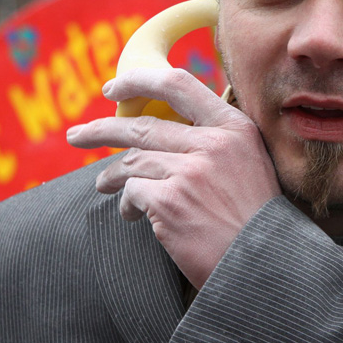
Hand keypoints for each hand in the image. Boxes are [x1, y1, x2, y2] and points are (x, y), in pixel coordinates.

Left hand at [67, 68, 280, 288]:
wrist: (264, 261)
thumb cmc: (255, 216)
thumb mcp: (249, 161)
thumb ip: (215, 140)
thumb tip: (164, 127)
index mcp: (235, 127)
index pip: (179, 84)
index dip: (139, 81)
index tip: (115, 88)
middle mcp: (212, 143)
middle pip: (143, 125)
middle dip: (102, 130)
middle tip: (77, 135)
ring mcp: (189, 171)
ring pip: (132, 162)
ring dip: (112, 176)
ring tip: (104, 186)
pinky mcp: (169, 202)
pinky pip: (132, 193)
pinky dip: (128, 205)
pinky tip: (134, 216)